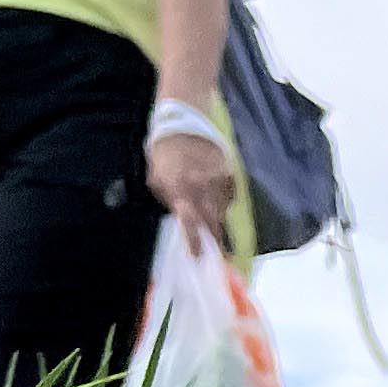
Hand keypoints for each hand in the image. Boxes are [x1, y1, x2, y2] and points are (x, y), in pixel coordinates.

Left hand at [145, 127, 233, 248]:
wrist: (184, 130)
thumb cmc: (165, 157)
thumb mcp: (157, 180)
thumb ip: (170, 201)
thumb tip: (183, 219)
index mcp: (180, 189)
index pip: (189, 221)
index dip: (194, 241)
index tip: (198, 256)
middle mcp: (201, 187)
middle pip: (213, 222)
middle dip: (215, 238)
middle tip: (219, 253)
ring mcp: (218, 182)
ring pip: (222, 211)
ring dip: (216, 215)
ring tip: (206, 206)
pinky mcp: (230, 176)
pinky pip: (229, 198)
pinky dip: (222, 200)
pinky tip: (212, 191)